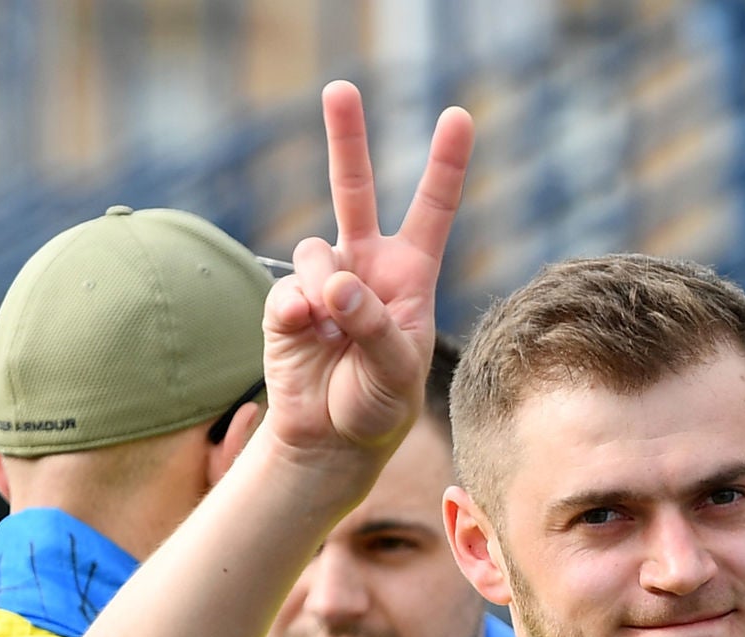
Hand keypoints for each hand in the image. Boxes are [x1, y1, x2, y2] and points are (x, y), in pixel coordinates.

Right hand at [265, 83, 472, 480]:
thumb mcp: (395, 371)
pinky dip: (297, 311)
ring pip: (318, 251)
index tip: (458, 117)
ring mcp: (323, 280)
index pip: (431, 210)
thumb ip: (373, 325)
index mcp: (409, 276)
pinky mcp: (286, 301)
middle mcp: (365, 267)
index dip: (444, 165)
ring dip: (328, 289)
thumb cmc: (379, 405)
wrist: (331, 440)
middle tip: (341, 89)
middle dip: (345, 138)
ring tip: (334, 328)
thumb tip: (336, 284)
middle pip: (353, 190)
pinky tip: (306, 334)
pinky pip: (289, 288)